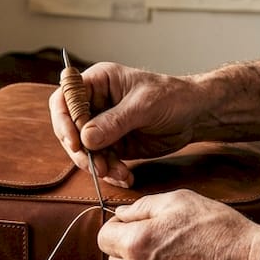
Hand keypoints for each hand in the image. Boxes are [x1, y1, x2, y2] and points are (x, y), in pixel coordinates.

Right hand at [49, 62, 201, 186]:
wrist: (195, 114)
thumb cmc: (172, 96)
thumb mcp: (144, 106)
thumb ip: (115, 121)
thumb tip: (86, 138)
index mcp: (98, 82)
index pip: (65, 99)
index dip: (64, 121)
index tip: (76, 142)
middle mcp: (95, 103)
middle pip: (69, 129)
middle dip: (81, 151)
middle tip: (98, 166)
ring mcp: (102, 125)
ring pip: (84, 150)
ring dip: (97, 165)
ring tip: (118, 173)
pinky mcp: (113, 144)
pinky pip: (101, 161)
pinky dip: (110, 172)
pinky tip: (125, 177)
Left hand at [98, 189, 259, 259]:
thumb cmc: (219, 230)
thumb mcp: (179, 201)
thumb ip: (142, 207)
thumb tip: (121, 214)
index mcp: (136, 244)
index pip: (103, 238)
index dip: (117, 228)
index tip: (133, 225)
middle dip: (127, 249)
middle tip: (157, 239)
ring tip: (176, 255)